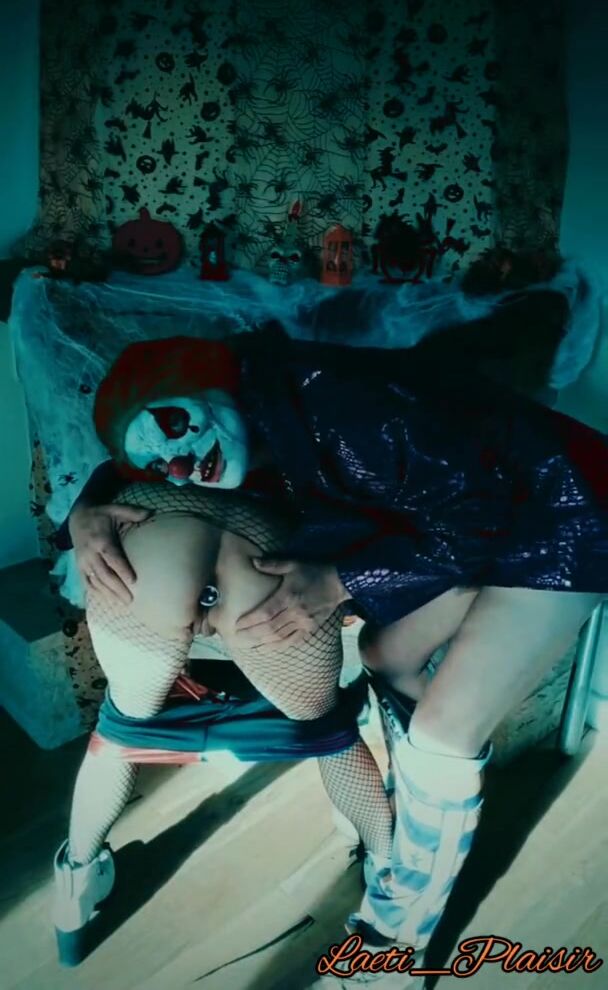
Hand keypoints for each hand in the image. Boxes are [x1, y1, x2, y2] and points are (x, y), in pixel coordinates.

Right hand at [69, 503, 151, 603]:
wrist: (77, 517)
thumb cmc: (101, 514)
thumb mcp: (115, 509)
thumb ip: (132, 512)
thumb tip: (150, 513)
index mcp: (100, 541)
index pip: (112, 558)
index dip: (122, 571)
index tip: (134, 582)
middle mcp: (90, 554)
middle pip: (104, 575)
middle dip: (118, 589)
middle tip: (131, 600)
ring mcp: (83, 562)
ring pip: (96, 582)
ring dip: (109, 594)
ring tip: (123, 604)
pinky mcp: (79, 567)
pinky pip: (87, 583)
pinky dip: (97, 592)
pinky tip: (108, 599)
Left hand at [234, 559, 349, 650]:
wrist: (339, 582)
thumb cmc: (314, 571)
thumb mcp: (293, 564)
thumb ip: (272, 564)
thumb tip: (253, 562)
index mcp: (289, 596)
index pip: (265, 612)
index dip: (250, 620)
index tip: (237, 624)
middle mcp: (295, 612)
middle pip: (269, 628)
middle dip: (251, 633)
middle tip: (236, 637)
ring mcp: (304, 622)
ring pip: (280, 636)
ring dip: (262, 642)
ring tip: (248, 644)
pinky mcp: (311, 628)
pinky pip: (293, 640)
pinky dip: (279, 645)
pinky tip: (268, 647)